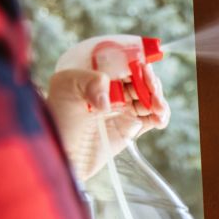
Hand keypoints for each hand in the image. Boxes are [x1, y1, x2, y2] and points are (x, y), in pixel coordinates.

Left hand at [47, 65, 169, 180]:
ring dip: (159, 100)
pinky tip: (159, 119)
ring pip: (150, 97)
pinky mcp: (132, 127)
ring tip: (158, 109)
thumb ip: (88, 80)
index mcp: (97, 75)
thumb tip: (110, 97)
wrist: (64, 156)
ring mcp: (124, 108)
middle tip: (152, 92)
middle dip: (151, 83)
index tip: (144, 69)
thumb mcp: (65, 89)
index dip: (137, 63)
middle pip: (141, 79)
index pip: (124, 62)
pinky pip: (153, 117)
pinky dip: (161, 116)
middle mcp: (112, 90)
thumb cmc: (57, 121)